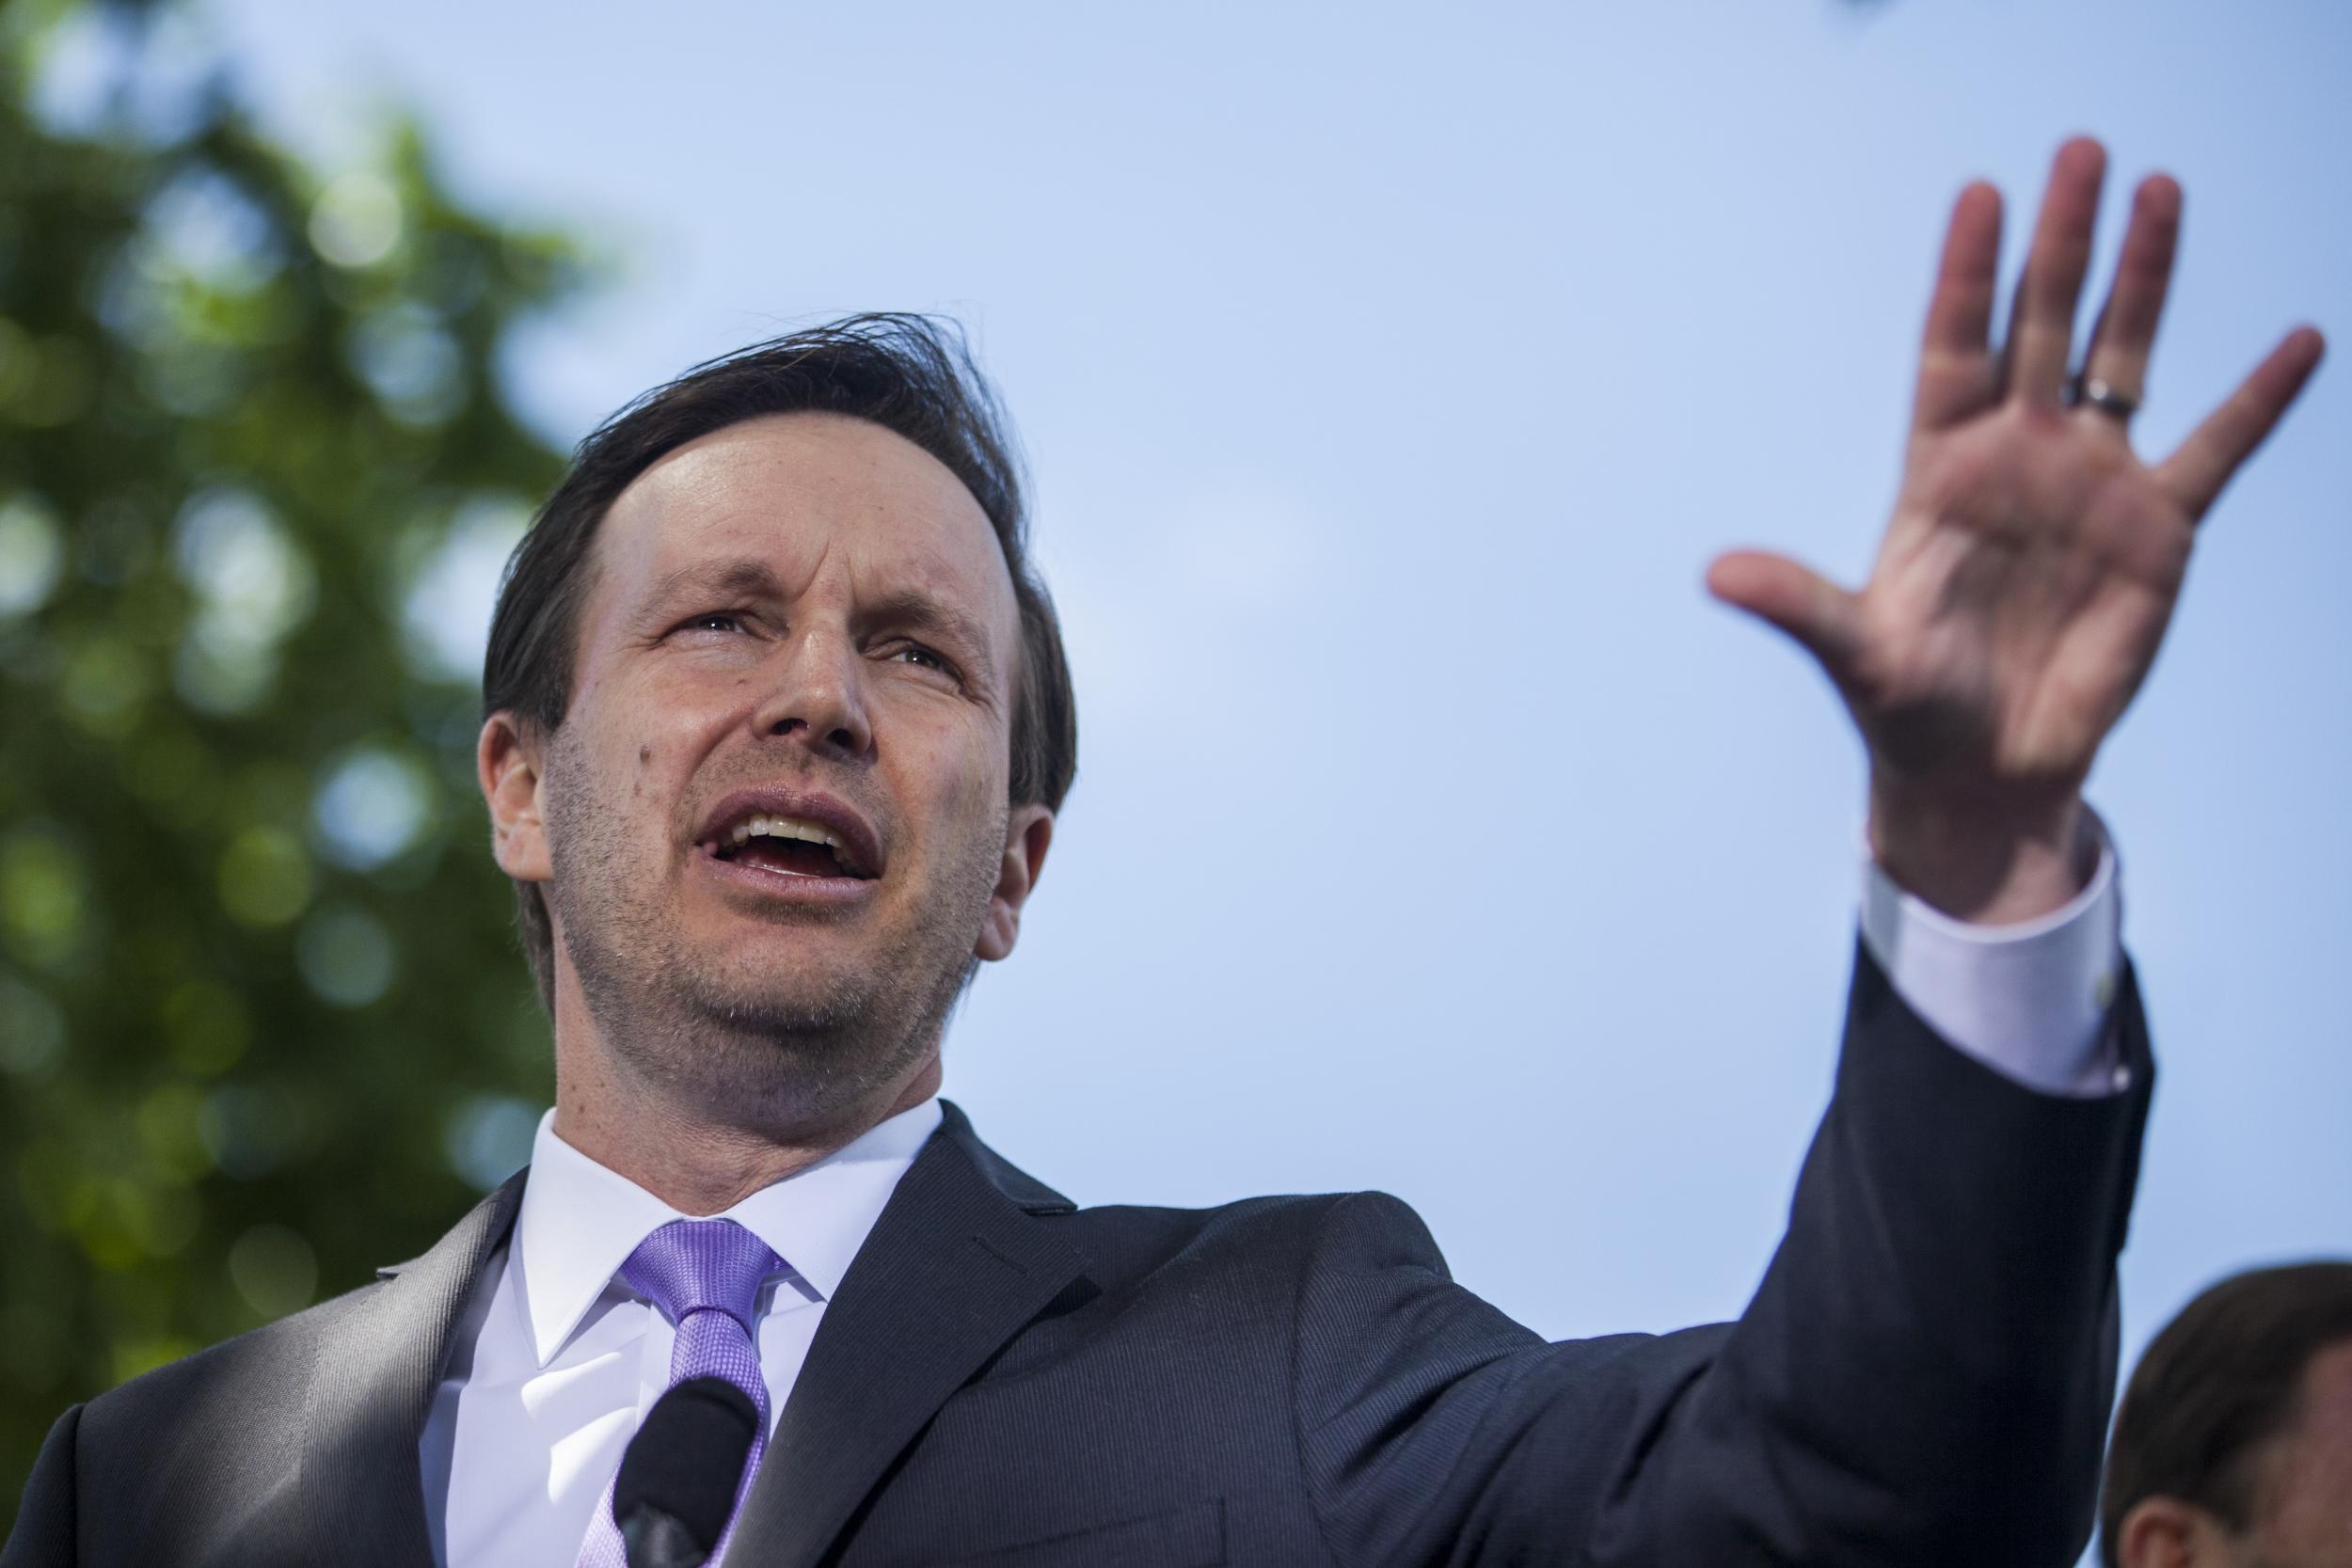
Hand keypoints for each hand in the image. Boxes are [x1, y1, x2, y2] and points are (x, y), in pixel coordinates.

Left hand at [1708, 138, 2323, 922]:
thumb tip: (1715, 575)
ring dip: (2144, 280)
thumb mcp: (1853, 652)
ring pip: (2122, 359)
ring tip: (2161, 191)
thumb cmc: (1908, 707)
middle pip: (2041, 326)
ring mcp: (2090, 484)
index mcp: (1940, 469)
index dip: (1968, 276)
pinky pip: (2217, 449)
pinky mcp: (2158, 530)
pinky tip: (2301, 340)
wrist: (1985, 769)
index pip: (1954, 348)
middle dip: (2061, 244)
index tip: (1981, 194)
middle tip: (2081, 151)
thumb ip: (1797, 604)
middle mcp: (2016, 457)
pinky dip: (2258, 399)